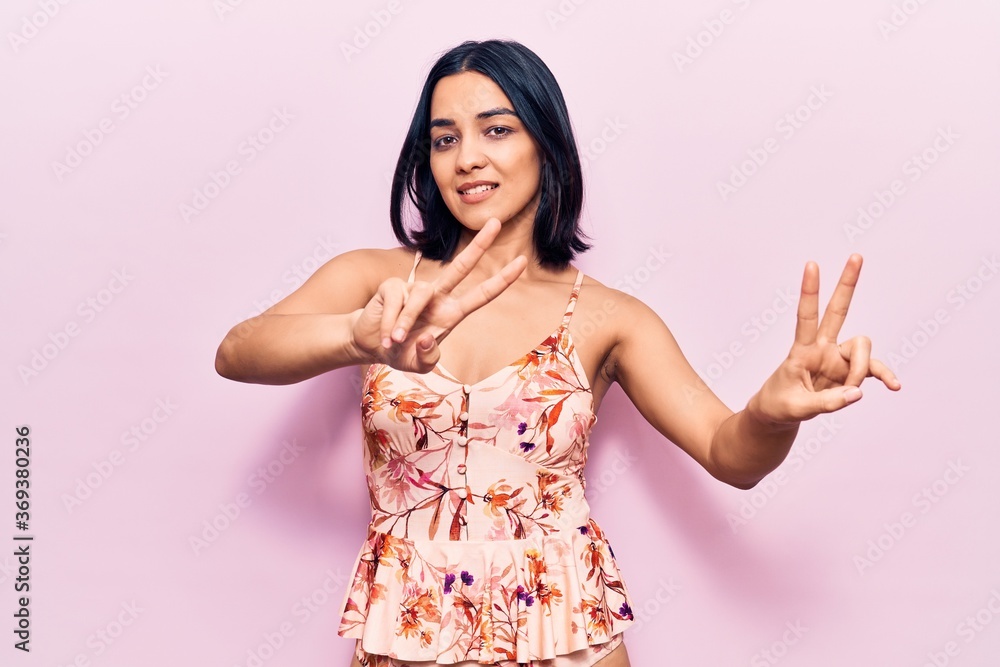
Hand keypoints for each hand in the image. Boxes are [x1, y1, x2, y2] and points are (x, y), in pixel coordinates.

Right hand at [351, 218, 527, 372]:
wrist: (371, 345)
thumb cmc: (401, 351)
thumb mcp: (419, 364)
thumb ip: (429, 358)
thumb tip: (428, 337)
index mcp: (451, 313)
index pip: (482, 294)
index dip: (502, 280)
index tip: (522, 263)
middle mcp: (437, 296)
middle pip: (460, 266)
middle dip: (479, 245)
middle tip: (497, 221)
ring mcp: (415, 288)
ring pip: (419, 297)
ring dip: (405, 323)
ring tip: (394, 341)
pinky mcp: (393, 286)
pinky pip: (396, 303)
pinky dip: (390, 324)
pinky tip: (386, 336)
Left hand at [748, 254, 900, 424]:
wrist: (778, 415)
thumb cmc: (779, 406)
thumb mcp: (796, 409)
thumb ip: (826, 403)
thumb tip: (857, 393)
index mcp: (801, 351)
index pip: (806, 316)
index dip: (810, 291)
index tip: (812, 264)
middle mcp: (821, 347)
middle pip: (837, 310)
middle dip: (847, 285)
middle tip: (856, 256)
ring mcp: (837, 358)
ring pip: (862, 349)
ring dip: (862, 371)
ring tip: (851, 393)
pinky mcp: (849, 371)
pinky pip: (874, 369)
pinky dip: (883, 376)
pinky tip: (894, 386)